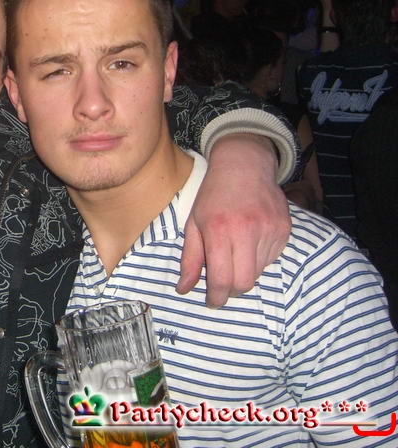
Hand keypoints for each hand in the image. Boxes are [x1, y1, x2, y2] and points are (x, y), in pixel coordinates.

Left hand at [177, 134, 290, 307]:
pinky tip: (249, 243)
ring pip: (258, 272)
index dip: (217, 297)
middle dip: (231, 290)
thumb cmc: (213, 195)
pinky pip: (272, 259)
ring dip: (244, 272)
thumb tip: (184, 289)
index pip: (223, 279)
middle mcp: (247, 232)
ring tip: (234, 254)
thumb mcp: (193, 224)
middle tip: (223, 286)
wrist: (244, 166)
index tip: (213, 301)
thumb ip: (190, 259)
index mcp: (219, 231)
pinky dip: (258, 260)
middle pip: (244, 283)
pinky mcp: (284, 230)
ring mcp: (269, 231)